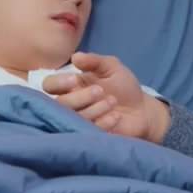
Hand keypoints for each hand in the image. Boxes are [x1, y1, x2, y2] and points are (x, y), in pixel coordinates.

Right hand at [42, 53, 168, 142]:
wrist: (142, 110)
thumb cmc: (123, 86)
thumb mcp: (112, 67)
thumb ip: (94, 61)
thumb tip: (75, 57)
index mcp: (70, 86)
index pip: (49, 85)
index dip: (58, 83)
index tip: (74, 80)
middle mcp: (70, 104)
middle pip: (60, 104)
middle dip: (80, 97)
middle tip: (100, 91)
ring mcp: (78, 121)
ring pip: (73, 119)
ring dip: (93, 109)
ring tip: (112, 101)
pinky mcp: (89, 136)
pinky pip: (88, 131)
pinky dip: (102, 123)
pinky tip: (116, 116)